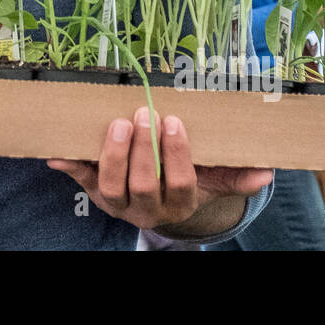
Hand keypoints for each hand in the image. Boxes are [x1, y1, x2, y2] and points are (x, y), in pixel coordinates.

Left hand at [48, 107, 271, 235]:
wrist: (157, 203)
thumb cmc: (185, 181)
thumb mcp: (213, 180)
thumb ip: (236, 175)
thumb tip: (266, 171)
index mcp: (180, 204)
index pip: (182, 183)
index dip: (177, 155)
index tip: (173, 121)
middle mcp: (148, 210)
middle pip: (144, 185)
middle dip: (143, 150)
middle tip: (143, 114)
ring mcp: (118, 203)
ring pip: (112, 188)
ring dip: (113, 155)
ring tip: (118, 123)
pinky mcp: (93, 191)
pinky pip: (79, 180)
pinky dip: (68, 165)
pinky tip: (57, 152)